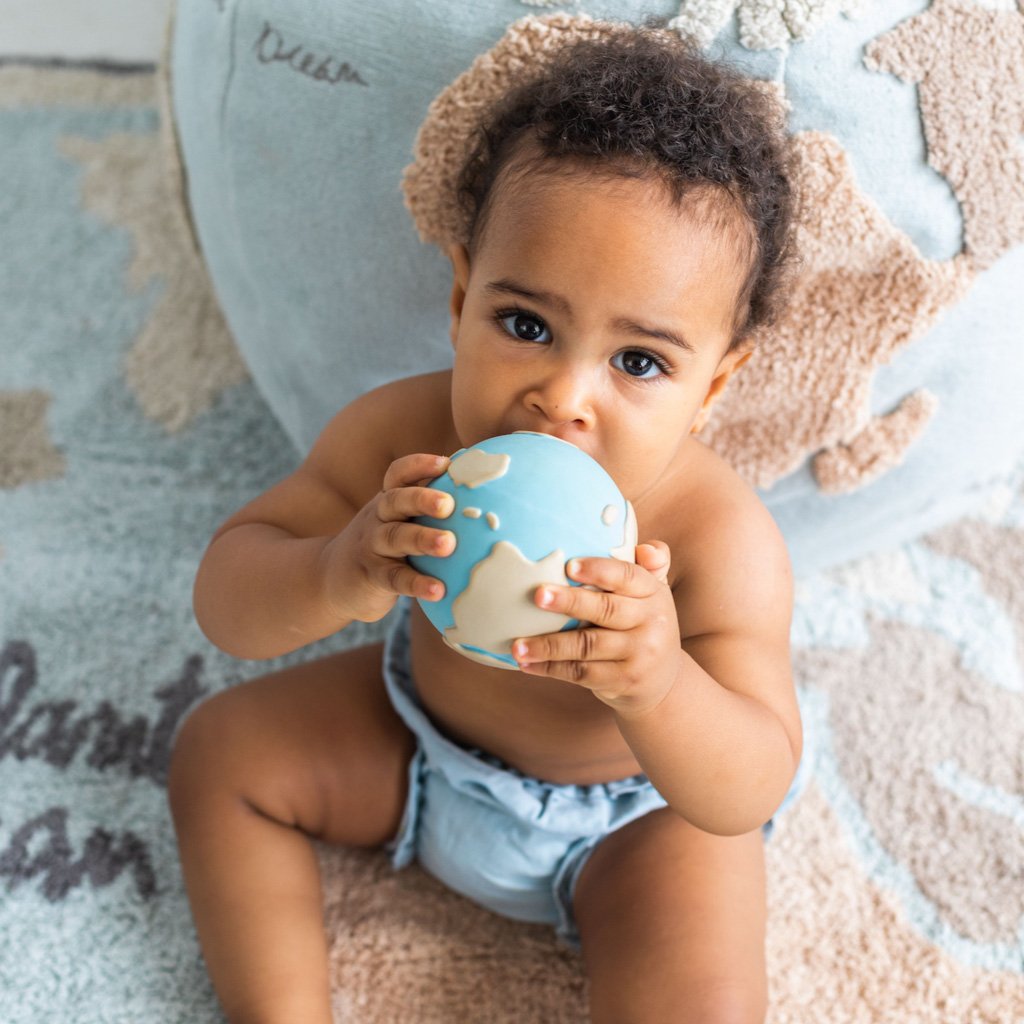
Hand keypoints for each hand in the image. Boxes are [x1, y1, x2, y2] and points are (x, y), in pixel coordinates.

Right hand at [320, 453, 454, 622]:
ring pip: (395, 538)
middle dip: (422, 499)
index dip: (418, 466)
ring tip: (448, 544)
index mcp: (388, 502)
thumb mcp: (399, 522)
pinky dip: (417, 584)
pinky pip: (395, 578)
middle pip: (396, 501)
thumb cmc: (384, 547)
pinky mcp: (371, 576)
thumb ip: (428, 510)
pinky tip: (438, 590)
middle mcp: (378, 518)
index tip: (445, 463)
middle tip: (448, 504)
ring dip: (422, 539)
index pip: (398, 475)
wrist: (332, 580)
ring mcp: (372, 547)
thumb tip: (484, 493)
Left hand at [512, 542, 681, 717]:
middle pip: (605, 610)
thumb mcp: (654, 593)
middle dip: (569, 602)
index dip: (599, 570)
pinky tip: (526, 663)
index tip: (569, 566)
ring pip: (587, 646)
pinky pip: (581, 673)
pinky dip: (550, 668)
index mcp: (654, 593)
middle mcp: (652, 622)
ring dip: (549, 645)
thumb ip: (650, 564)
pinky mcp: (623, 681)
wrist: (664, 681)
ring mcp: (639, 655)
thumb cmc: (644, 624)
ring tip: (517, 645)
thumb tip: (646, 548)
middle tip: (537, 595)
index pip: (628, 577)